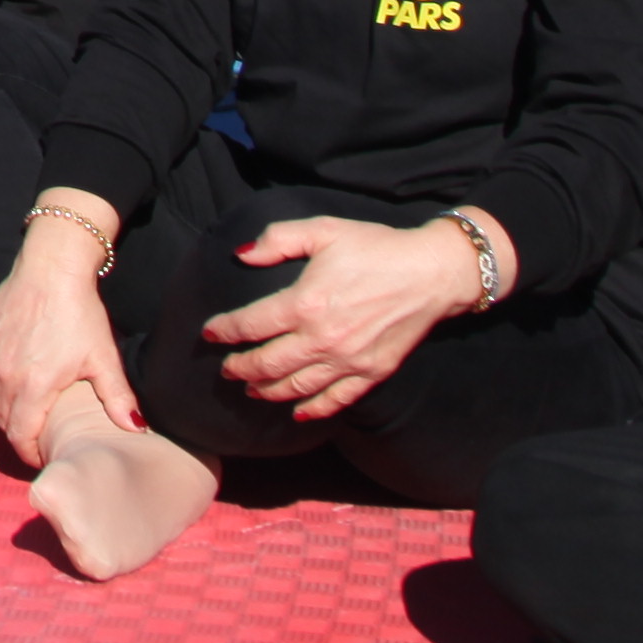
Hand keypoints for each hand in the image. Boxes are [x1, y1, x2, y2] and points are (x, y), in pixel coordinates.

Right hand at [0, 209, 139, 466]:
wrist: (52, 268)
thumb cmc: (80, 312)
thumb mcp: (104, 357)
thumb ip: (118, 398)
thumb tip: (136, 429)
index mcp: (34, 386)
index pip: (21, 437)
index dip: (30, 454)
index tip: (43, 457)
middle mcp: (5, 375)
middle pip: (4, 422)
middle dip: (20, 436)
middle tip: (38, 440)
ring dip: (4, 414)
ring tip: (25, 415)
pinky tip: (3, 388)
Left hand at [203, 211, 489, 419]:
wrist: (433, 272)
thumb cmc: (376, 247)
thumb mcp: (323, 230)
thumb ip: (278, 240)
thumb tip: (241, 256)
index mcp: (304, 303)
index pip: (249, 325)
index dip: (224, 330)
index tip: (210, 332)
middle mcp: (322, 339)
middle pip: (267, 365)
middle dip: (240, 369)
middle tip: (226, 369)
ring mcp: (348, 361)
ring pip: (296, 388)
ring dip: (268, 391)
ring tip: (252, 390)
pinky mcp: (372, 373)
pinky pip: (336, 400)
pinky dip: (313, 409)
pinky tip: (298, 412)